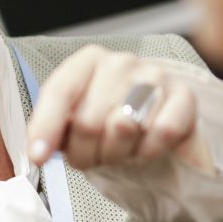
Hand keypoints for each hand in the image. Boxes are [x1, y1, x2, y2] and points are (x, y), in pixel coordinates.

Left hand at [25, 45, 211, 173]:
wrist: (158, 135)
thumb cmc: (110, 127)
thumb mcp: (74, 127)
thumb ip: (53, 131)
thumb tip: (38, 151)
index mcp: (88, 61)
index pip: (61, 91)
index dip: (46, 126)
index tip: (38, 157)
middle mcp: (121, 62)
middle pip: (89, 120)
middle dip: (86, 153)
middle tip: (93, 160)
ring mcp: (156, 76)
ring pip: (123, 127)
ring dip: (117, 154)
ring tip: (118, 153)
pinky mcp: (184, 97)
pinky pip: (160, 133)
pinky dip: (149, 152)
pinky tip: (145, 149)